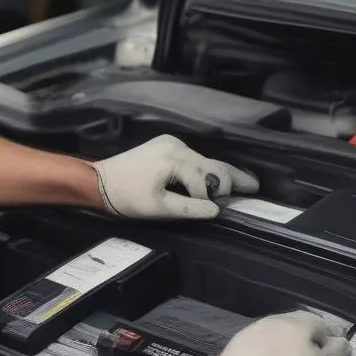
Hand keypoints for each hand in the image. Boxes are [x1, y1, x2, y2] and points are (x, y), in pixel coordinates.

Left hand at [91, 135, 257, 219]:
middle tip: (255, 187)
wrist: (99, 182)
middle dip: (233, 177)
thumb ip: (189, 208)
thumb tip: (215, 211)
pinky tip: (216, 176)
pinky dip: (205, 168)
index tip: (221, 211)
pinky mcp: (166, 146)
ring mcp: (170, 144)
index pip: (207, 178)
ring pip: (203, 160)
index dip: (214, 196)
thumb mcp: (158, 208)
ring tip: (245, 182)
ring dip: (219, 173)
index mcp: (174, 159)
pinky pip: (192, 158)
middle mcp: (176, 146)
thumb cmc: (126, 196)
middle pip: (211, 163)